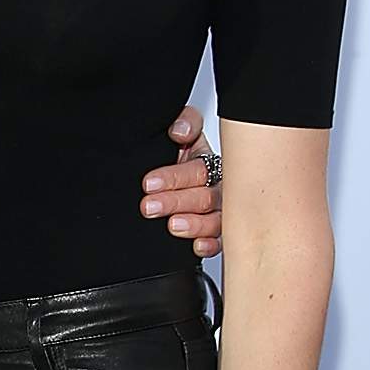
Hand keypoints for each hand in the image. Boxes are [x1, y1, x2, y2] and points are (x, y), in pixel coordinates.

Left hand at [141, 106, 219, 255]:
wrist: (166, 183)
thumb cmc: (179, 157)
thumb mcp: (183, 133)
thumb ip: (185, 124)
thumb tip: (180, 131)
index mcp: (209, 163)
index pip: (197, 169)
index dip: (174, 176)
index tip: (149, 183)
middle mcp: (218, 188)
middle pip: (205, 197)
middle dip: (176, 202)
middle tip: (150, 206)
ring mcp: (220, 212)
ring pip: (216, 221)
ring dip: (195, 224)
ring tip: (173, 225)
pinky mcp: (216, 233)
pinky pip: (220, 241)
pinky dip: (211, 245)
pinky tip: (198, 246)